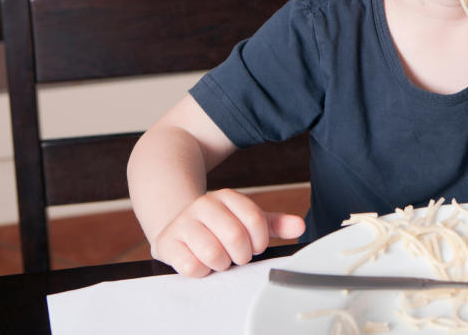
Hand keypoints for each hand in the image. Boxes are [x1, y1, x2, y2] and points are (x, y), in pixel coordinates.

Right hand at [151, 188, 305, 276]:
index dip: (260, 241)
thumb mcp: (247, 220)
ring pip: (213, 254)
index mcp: (228, 197)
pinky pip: (192, 267)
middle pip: (235, 238)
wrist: (179, 225)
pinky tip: (201, 262)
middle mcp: (205, 205)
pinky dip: (202, 271)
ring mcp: (184, 223)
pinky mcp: (168, 243)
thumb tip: (299, 227)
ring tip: (219, 258)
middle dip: (241, 255)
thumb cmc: (219, 226)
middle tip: (237, 256)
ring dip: (221, 264)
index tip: (255, 246)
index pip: (256, 220)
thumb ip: (275, 224)